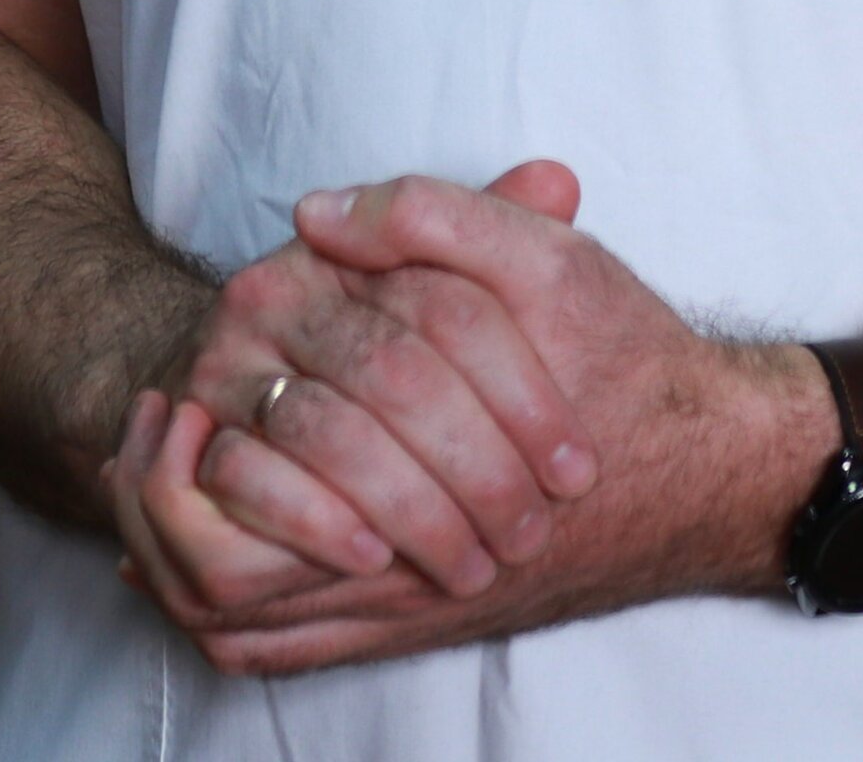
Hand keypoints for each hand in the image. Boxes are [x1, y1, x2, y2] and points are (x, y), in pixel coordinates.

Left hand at [121, 163, 832, 677]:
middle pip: (237, 546)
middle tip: (154, 414)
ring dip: (180, 553)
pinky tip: (189, 555)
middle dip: (173, 483)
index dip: (230, 372)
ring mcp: (407, 595)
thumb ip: (432, 218)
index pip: (281, 424)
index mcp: (426, 442)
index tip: (211, 327)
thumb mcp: (547, 259)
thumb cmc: (628, 360)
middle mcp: (405, 540)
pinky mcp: (415, 623)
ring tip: (154, 478)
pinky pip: (286, 648)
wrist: (708, 472)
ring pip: (248, 612)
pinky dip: (225, 610)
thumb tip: (312, 213)